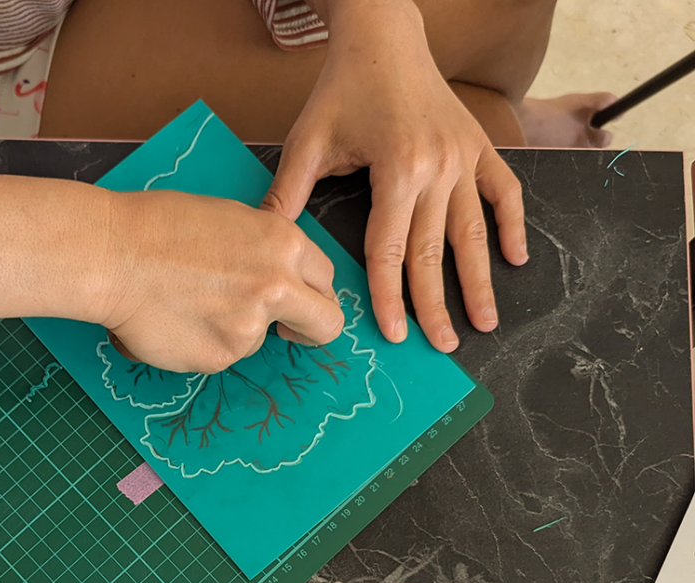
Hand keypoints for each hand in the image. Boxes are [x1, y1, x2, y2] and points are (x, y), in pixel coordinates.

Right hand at [98, 190, 344, 372]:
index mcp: (283, 243)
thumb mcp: (230, 219)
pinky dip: (201, 344)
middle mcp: (277, 286)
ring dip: (232, 330)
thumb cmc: (157, 227)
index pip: (326, 279)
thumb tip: (278, 275)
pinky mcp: (220, 357)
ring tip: (187, 303)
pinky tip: (174, 319)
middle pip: (326, 324)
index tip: (301, 301)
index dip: (313, 292)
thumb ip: (264, 250)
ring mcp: (250, 327)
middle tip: (290, 332)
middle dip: (312, 331)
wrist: (113, 255)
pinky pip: (221, 355)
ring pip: (258, 340)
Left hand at [260, 0, 527, 352]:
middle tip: (443, 345)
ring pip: (474, 231)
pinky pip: (504, 192)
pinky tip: (515, 259)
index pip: (391, 250)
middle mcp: (438, 167)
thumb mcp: (308, 140)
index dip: (390, 296)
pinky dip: (512, 225)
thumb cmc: (343, 89)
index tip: (394, 333)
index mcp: (398, 169)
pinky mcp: (480, 146)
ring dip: (480, 280)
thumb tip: (266, 239)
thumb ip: (288, 194)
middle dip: (437, 304)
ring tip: (486, 321)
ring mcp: (465, 157)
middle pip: (435, 251)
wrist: (384, 37)